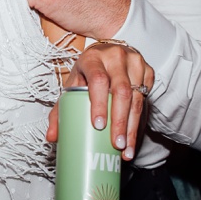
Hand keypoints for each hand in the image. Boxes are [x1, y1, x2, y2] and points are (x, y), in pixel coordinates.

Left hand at [44, 41, 155, 159]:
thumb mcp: (72, 84)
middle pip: (122, 91)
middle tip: (116, 144)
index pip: (98, 80)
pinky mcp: (148, 72)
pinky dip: (139, 122)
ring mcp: (135, 63)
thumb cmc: (88, 71)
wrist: (109, 51)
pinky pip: (146, 100)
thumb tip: (52, 137)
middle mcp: (116, 57)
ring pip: (137, 99)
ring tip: (126, 149)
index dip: (99, 103)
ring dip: (132, 127)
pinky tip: (133, 138)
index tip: (98, 125)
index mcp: (93, 58)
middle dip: (119, 121)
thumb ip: (60, 110)